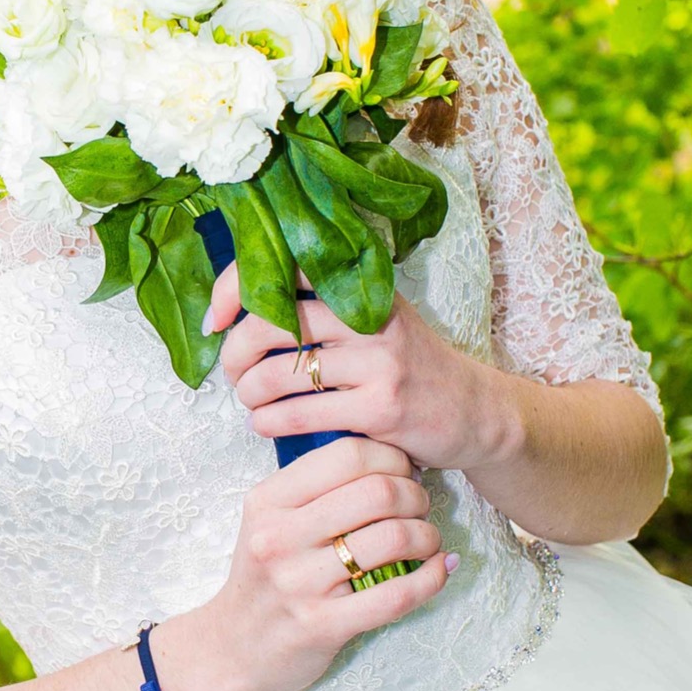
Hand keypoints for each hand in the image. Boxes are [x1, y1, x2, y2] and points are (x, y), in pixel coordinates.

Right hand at [158, 437, 453, 690]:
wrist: (231, 652)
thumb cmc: (263, 581)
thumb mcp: (268, 522)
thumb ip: (314, 490)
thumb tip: (388, 460)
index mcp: (268, 501)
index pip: (347, 455)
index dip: (391, 457)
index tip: (402, 473)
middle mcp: (279, 536)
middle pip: (378, 491)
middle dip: (415, 496)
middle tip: (420, 508)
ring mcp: (300, 583)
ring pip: (393, 539)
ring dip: (427, 536)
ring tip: (427, 541)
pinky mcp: (322, 625)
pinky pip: (397, 595)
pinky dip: (431, 578)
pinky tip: (439, 570)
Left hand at [205, 265, 512, 473]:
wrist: (475, 411)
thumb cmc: (409, 364)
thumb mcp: (376, 317)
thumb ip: (323, 305)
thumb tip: (240, 306)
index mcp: (363, 285)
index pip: (285, 266)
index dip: (235, 287)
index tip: (215, 318)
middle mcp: (371, 315)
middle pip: (272, 322)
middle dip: (235, 351)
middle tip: (231, 371)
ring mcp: (379, 361)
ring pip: (280, 374)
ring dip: (250, 393)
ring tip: (250, 401)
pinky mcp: (382, 407)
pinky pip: (301, 414)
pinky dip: (270, 422)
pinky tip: (266, 424)